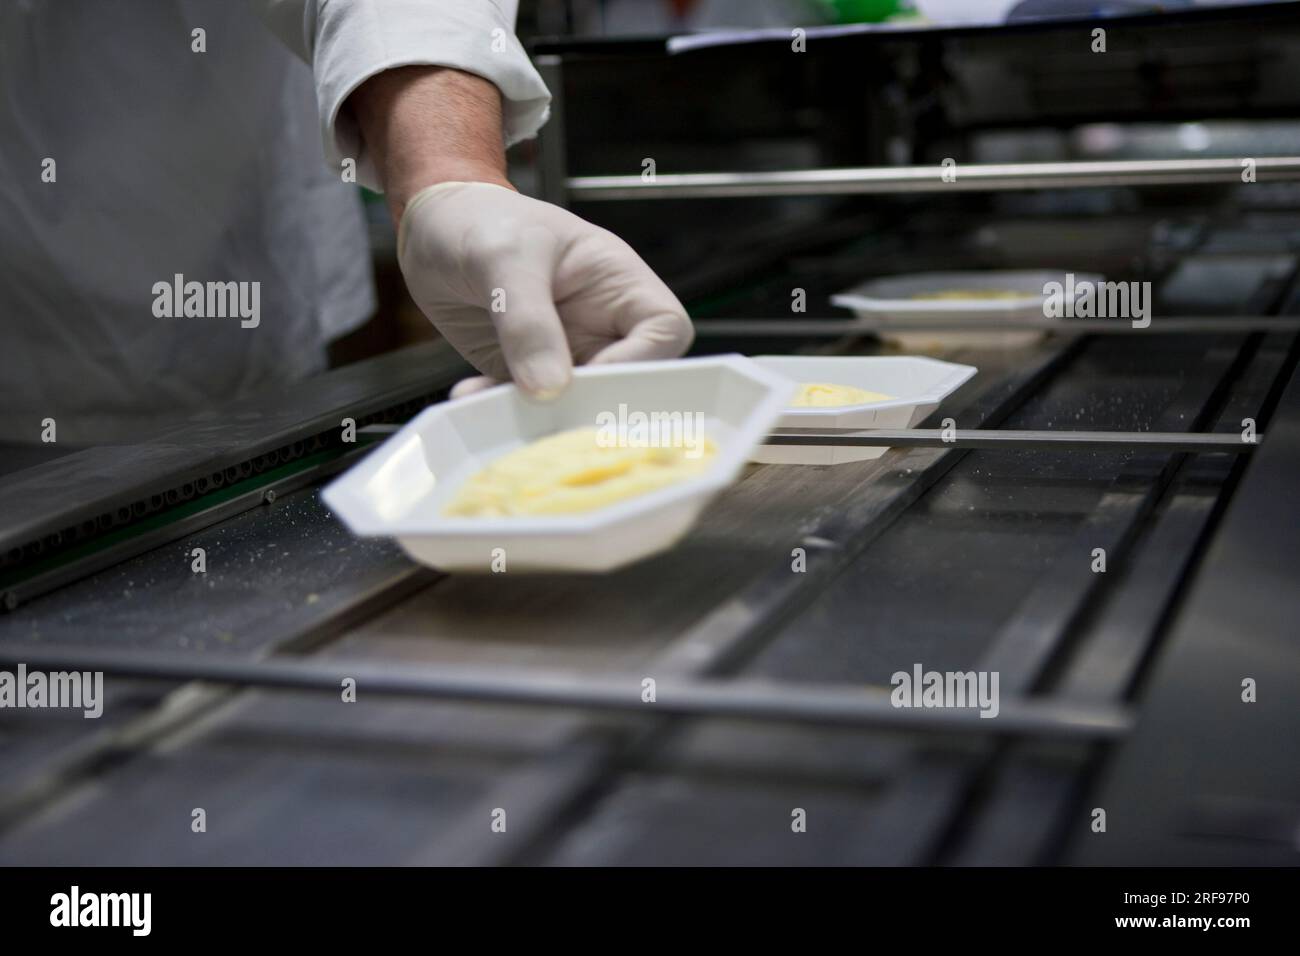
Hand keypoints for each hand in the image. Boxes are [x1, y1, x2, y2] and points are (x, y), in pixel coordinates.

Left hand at [397, 181, 692, 397]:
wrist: (432, 227)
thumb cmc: (479, 220)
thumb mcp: (504, 258)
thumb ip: (527, 321)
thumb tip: (549, 388)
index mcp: (618, 282)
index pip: (664, 331)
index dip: (641, 362)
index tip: (589, 378)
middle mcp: (602, 324)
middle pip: (630, 381)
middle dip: (591, 404)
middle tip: (546, 414)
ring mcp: (567, 354)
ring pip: (577, 405)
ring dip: (540, 417)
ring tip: (497, 407)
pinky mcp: (529, 374)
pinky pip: (528, 408)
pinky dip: (501, 411)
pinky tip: (470, 396)